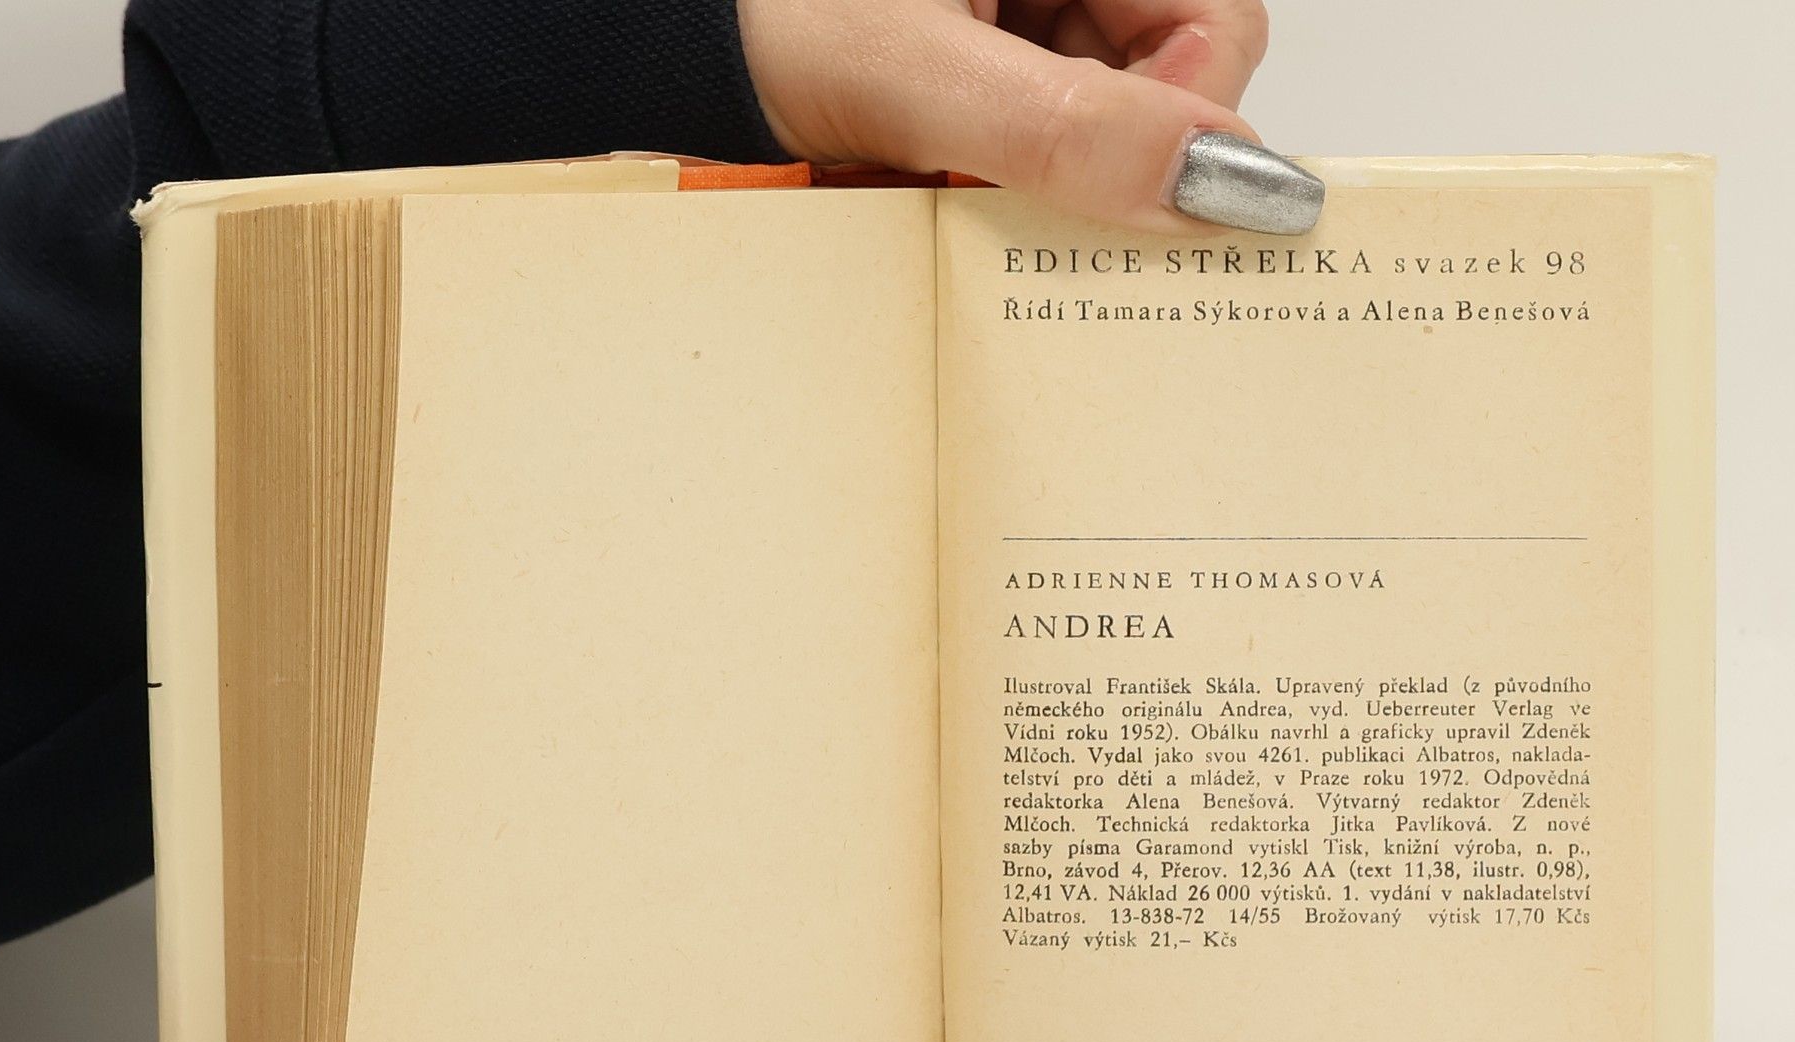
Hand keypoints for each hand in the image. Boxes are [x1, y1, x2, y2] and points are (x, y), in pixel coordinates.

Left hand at [740, 0, 1322, 233]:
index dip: (1188, 118)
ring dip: (1036, 178)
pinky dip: (994, 182)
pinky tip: (935, 177)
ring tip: (943, 173)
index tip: (1121, 184)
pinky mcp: (977, 71)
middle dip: (1096, 155)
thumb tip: (1210, 184)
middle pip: (1158, 83)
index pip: (1216, 25)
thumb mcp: (913, 74)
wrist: (663, 51)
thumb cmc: (756, 20)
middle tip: (1005, 186)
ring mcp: (1016, 17)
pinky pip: (1030, 142)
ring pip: (1093, 124)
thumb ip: (1063, 129)